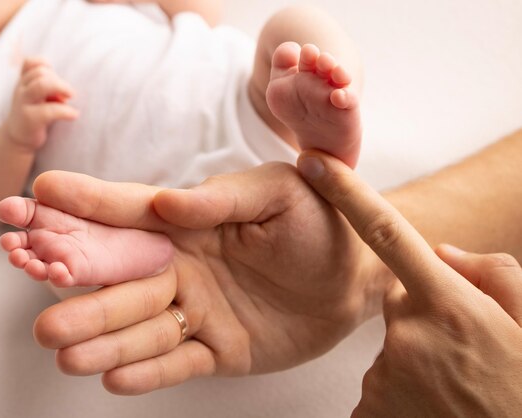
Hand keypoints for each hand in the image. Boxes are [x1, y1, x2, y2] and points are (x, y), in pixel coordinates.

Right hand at [4, 58, 77, 150]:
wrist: (18, 138)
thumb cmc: (35, 114)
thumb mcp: (39, 97)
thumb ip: (49, 87)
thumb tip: (67, 92)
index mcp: (24, 82)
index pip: (30, 63)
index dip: (45, 66)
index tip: (56, 79)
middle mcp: (21, 90)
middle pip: (40, 73)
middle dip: (59, 81)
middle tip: (69, 95)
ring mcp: (23, 104)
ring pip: (41, 85)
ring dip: (62, 88)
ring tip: (71, 98)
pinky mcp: (30, 119)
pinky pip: (49, 111)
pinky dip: (66, 111)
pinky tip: (74, 115)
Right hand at [29, 163, 390, 393]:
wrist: (358, 273)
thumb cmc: (320, 220)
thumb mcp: (277, 193)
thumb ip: (222, 199)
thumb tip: (166, 206)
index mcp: (191, 223)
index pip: (129, 212)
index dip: (84, 204)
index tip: (36, 196)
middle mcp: (183, 267)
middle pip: (119, 276)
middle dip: (75, 281)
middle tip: (28, 279)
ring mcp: (198, 310)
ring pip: (139, 326)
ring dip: (99, 336)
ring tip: (60, 346)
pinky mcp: (221, 348)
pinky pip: (178, 363)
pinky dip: (147, 371)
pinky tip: (114, 377)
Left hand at [298, 151, 521, 416]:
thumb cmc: (521, 386)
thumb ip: (492, 272)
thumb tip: (443, 253)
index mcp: (446, 302)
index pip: (386, 232)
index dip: (346, 194)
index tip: (313, 164)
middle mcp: (406, 333)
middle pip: (397, 302)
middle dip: (421, 313)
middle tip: (459, 346)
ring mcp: (385, 374)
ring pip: (391, 347)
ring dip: (416, 358)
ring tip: (454, 384)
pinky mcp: (368, 410)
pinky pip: (378, 386)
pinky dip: (401, 393)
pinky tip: (433, 404)